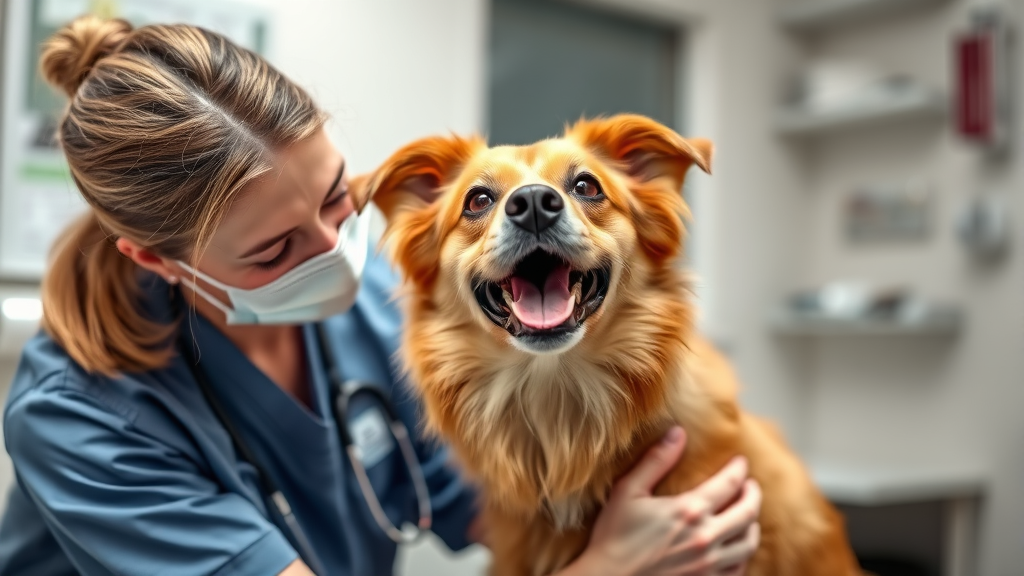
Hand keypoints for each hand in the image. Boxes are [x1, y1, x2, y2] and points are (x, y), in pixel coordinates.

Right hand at [563, 427, 761, 575]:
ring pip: (748, 543)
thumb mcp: (628, 491)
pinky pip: (739, 569)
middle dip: (754, 494)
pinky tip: (735, 547)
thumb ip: (656, 461)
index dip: (739, 470)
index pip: (728, 483)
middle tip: (752, 486)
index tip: (741, 462)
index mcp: (689, 510)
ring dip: (753, 525)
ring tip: (748, 516)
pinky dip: (743, 555)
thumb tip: (678, 432)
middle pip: (748, 512)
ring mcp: (709, 565)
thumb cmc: (614, 536)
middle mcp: (706, 537)